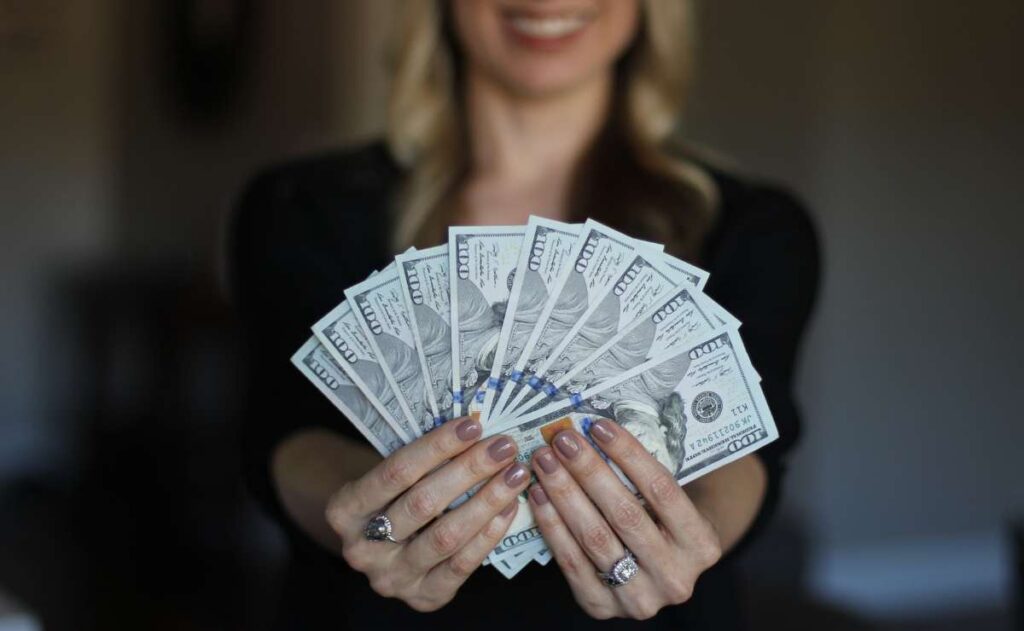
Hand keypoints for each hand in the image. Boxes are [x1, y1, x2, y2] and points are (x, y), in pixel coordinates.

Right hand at [325, 417, 530, 611]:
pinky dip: (489, 533)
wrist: (381, 548)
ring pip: (445, 536)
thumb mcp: (388, 477)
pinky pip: (462, 565)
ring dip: (487, 501)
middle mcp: (362, 549)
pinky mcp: (423, 597)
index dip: (437, 446)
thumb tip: (474, 431)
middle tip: (503, 447)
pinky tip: (508, 507)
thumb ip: (420, 461)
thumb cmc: (390, 499)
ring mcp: (392, 578)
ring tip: (514, 474)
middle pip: (423, 503)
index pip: (396, 472)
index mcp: (344, 510)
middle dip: (469, 471)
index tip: (472, 425)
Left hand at [527, 419, 721, 619]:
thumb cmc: (665, 524)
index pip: (662, 490)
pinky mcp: (602, 607)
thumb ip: (644, 477)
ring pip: (594, 537)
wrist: (662, 574)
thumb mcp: (673, 503)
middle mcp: (675, 577)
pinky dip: (552, 524)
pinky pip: (571, 561)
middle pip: (624, 514)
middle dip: (588, 471)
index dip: (628, 454)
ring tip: (545, 462)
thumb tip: (595, 431)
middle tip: (562, 439)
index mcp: (701, 545)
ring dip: (564, 493)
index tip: (598, 426)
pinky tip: (539, 495)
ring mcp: (639, 598)